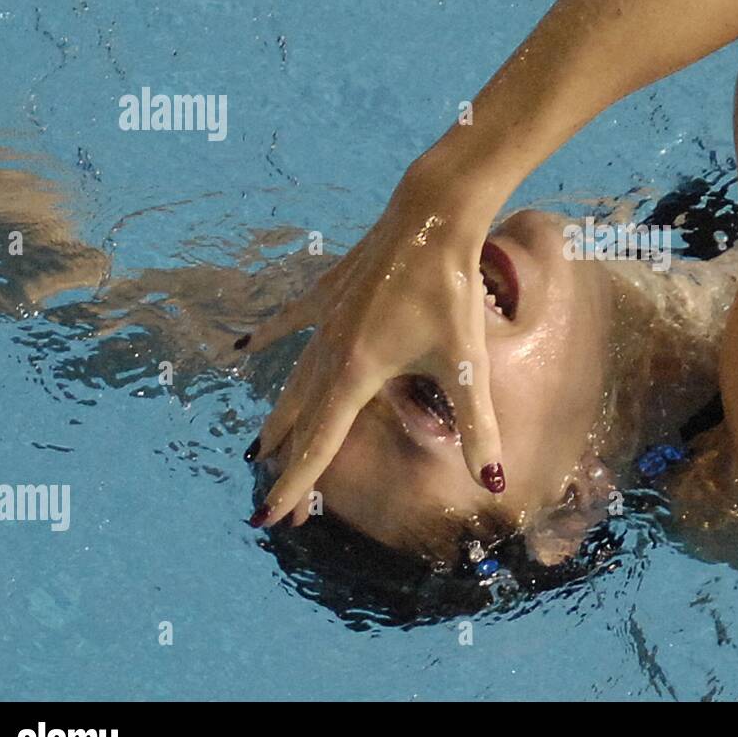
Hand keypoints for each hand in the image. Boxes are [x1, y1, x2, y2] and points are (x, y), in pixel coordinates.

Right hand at [236, 162, 504, 528]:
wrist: (433, 217)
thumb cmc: (452, 291)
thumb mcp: (467, 364)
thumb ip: (478, 426)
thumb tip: (493, 480)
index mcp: (356, 373)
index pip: (319, 445)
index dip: (295, 486)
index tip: (267, 519)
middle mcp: (330, 350)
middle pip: (302, 420)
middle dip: (290, 466)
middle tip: (278, 510)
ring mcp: (325, 318)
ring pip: (293, 379)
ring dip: (281, 419)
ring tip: (259, 448)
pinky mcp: (329, 291)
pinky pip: (290, 322)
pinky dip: (269, 339)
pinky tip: (243, 350)